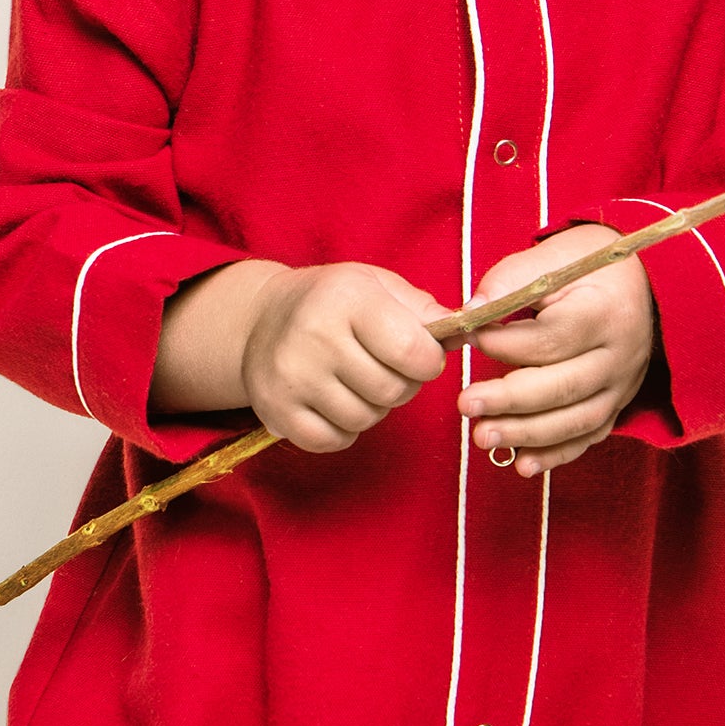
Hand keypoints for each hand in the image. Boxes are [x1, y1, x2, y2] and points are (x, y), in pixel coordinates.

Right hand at [239, 261, 449, 452]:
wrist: (259, 319)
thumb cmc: (332, 301)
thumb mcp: (377, 286)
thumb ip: (424, 309)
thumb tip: (466, 331)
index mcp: (346, 299)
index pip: (412, 350)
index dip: (428, 360)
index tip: (420, 355)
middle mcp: (314, 337)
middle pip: (392, 391)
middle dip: (402, 384)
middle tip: (386, 367)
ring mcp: (291, 378)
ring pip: (366, 419)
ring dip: (374, 407)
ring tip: (358, 381)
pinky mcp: (276, 413)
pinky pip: (335, 440)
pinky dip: (345, 428)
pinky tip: (335, 401)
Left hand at [458, 227, 655, 475]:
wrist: (640, 286)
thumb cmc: (588, 268)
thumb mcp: (552, 258)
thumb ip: (510, 282)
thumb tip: (470, 313)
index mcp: (604, 313)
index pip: (551, 339)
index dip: (504, 343)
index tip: (469, 336)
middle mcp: (619, 355)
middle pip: (563, 386)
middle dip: (509, 400)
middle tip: (465, 405)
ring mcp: (622, 386)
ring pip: (576, 421)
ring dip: (526, 434)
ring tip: (482, 435)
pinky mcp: (617, 406)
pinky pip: (588, 438)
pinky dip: (556, 455)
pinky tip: (522, 464)